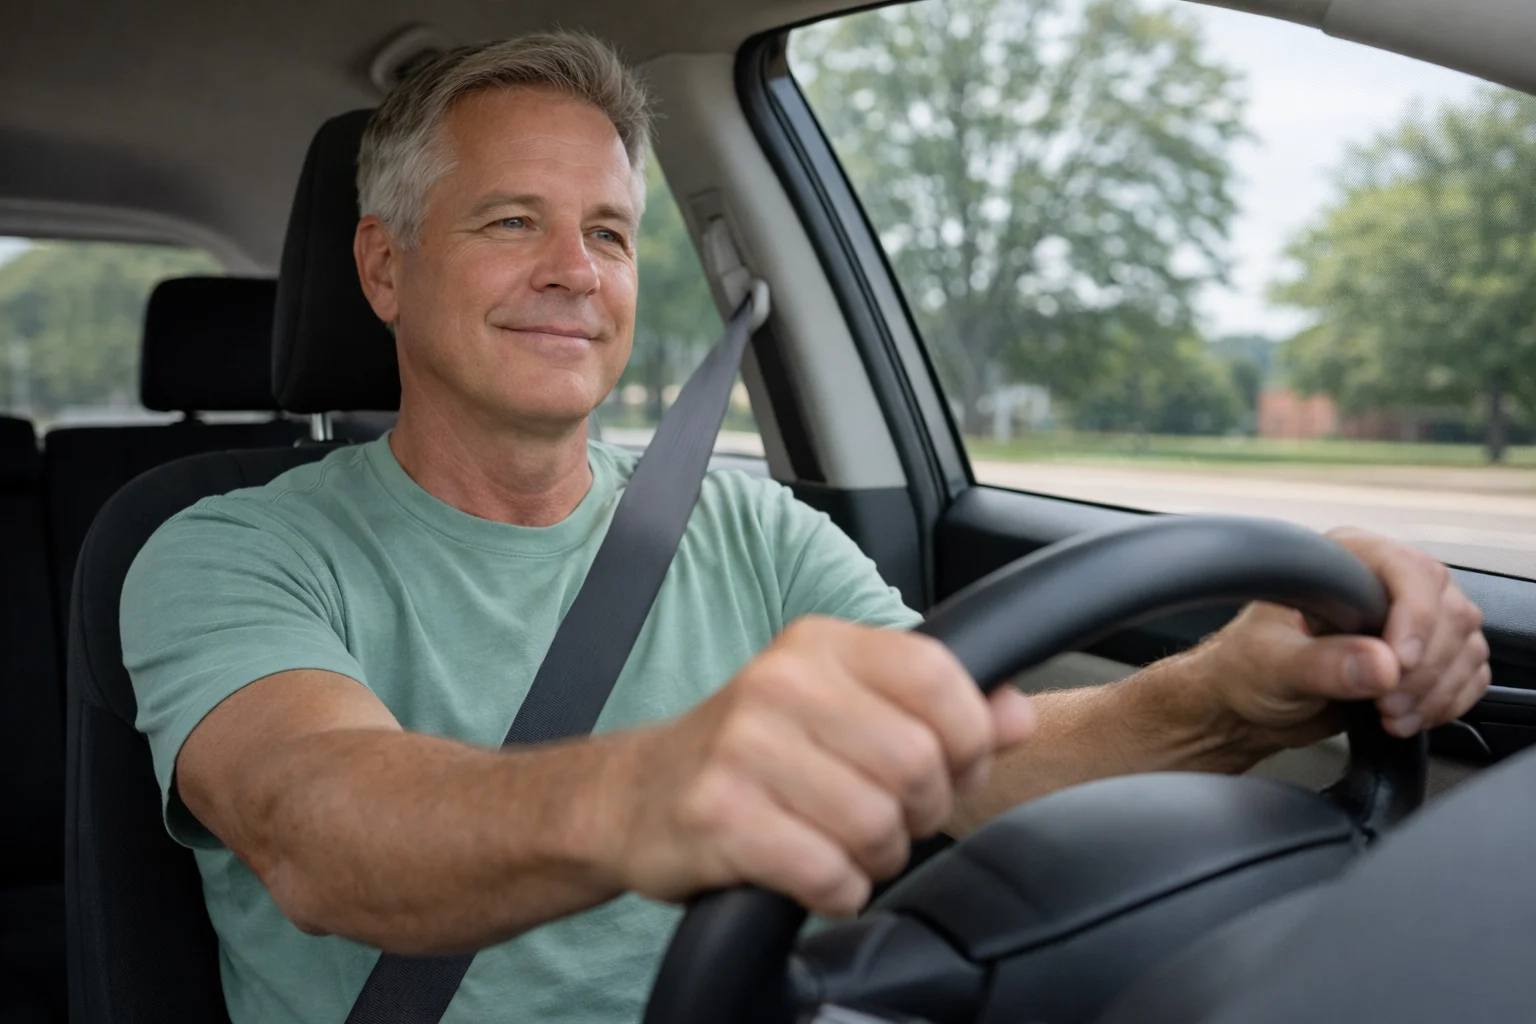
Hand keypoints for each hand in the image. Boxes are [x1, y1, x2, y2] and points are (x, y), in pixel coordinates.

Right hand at [607, 616, 1035, 916]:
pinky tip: (812, 874)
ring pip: (877, 825)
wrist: (634, 796)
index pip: (939, 676)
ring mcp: (743, 747)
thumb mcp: (840, 708)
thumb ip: (935, 707)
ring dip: (877, 859)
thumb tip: (1017, 714)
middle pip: (918, 762)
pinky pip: (828, 873)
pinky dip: (837, 891)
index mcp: (819, 644)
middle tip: (888, 821)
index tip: (948, 767)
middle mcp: (780, 682)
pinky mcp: (718, 814)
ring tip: (843, 848)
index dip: (968, 739)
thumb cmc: (751, 753)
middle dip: (921, 813)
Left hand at [1202, 527, 1489, 748]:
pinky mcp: (1423, 656)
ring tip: (1389, 715)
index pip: (1409, 573)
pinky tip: (1407, 718)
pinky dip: (1448, 702)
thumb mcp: (1272, 667)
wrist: (1247, 706)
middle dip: (1425, 668)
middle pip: (1449, 612)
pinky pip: (1468, 674)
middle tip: (1386, 703)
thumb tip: (1380, 664)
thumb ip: (1322, 665)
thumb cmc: (1246, 670)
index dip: (1416, 618)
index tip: (1399, 664)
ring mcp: (1409, 619)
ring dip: (1437, 690)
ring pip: (1464, 645)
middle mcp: (1384, 582)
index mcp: (1345, 561)